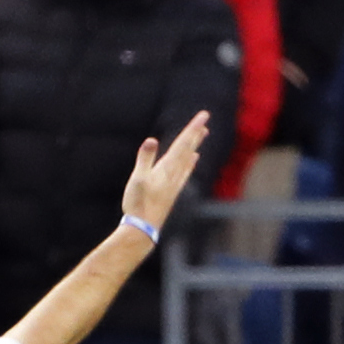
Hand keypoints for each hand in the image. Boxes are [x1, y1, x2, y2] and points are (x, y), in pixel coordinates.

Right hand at [119, 111, 210, 234]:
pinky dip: (190, 162)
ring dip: (194, 145)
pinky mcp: (172, 190)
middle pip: (187, 149)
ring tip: (202, 134)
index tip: (204, 116)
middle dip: (195, 134)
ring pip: (187, 158)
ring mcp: (174, 182)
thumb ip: (145, 159)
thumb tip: (152, 140)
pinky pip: (185, 171)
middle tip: (205, 120)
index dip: (192, 129)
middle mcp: (174, 173)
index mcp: (167, 168)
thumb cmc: (138, 203)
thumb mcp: (138, 179)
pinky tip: (194, 159)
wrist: (143, 228)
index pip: (182, 144)